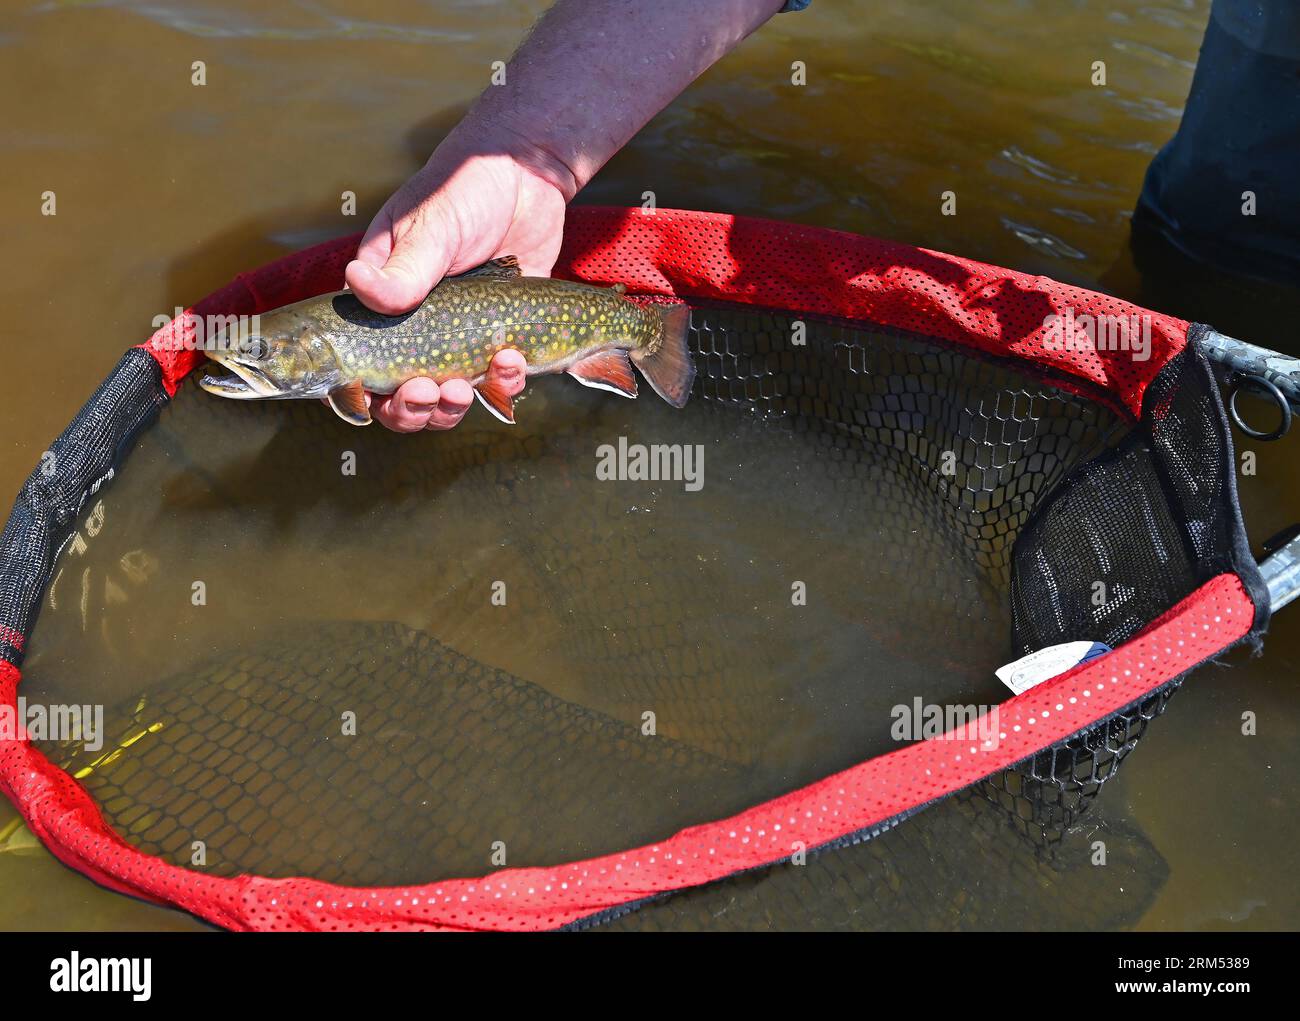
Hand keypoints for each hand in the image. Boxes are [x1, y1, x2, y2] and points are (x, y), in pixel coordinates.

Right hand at [345, 142, 566, 430]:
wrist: (527, 176)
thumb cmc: (465, 189)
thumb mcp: (431, 227)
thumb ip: (403, 268)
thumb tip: (355, 282)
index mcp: (380, 301)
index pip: (355, 364)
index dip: (361, 394)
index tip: (378, 395)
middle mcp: (415, 327)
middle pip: (400, 396)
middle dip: (413, 408)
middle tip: (428, 392)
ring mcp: (459, 337)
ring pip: (448, 398)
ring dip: (453, 406)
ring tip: (465, 387)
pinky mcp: (500, 339)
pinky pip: (496, 379)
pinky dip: (503, 381)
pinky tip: (512, 360)